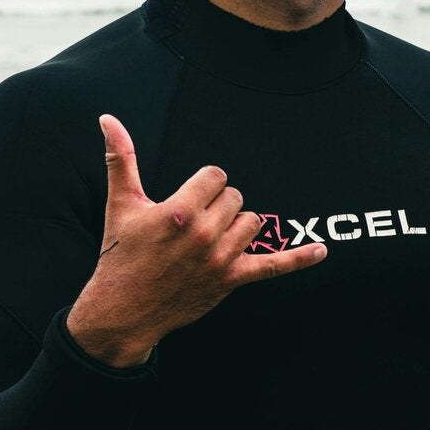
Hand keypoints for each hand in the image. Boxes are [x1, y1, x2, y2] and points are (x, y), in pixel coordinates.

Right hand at [64, 114, 326, 366]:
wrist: (123, 310)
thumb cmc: (121, 255)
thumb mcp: (120, 204)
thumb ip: (120, 158)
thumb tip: (108, 119)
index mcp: (179, 210)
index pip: (216, 176)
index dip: (204, 185)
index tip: (190, 198)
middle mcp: (203, 234)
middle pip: (235, 197)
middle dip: (218, 205)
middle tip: (194, 223)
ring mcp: (220, 258)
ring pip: (252, 222)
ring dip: (238, 225)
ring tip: (213, 237)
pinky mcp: (231, 280)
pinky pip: (272, 266)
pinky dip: (298, 259)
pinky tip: (321, 251)